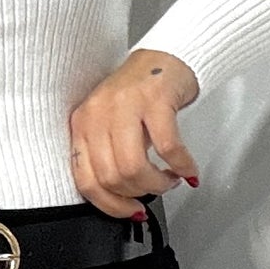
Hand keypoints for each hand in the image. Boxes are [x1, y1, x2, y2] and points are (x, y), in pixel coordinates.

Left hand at [69, 46, 200, 217]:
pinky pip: (168, 148)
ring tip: (169, 180)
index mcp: (82, 125)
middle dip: (138, 193)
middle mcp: (98, 114)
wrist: (164, 58)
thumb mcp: (110, 127)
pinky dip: (181, 166)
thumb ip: (107, 158)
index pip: (86, 180)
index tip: (130, 210)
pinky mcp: (155, 100)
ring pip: (134, 167)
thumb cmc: (138, 95)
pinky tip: (187, 169)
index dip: (110, 205)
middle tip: (155, 190)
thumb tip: (120, 199)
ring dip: (157, 183)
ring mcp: (125, 106)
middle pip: (112, 178)